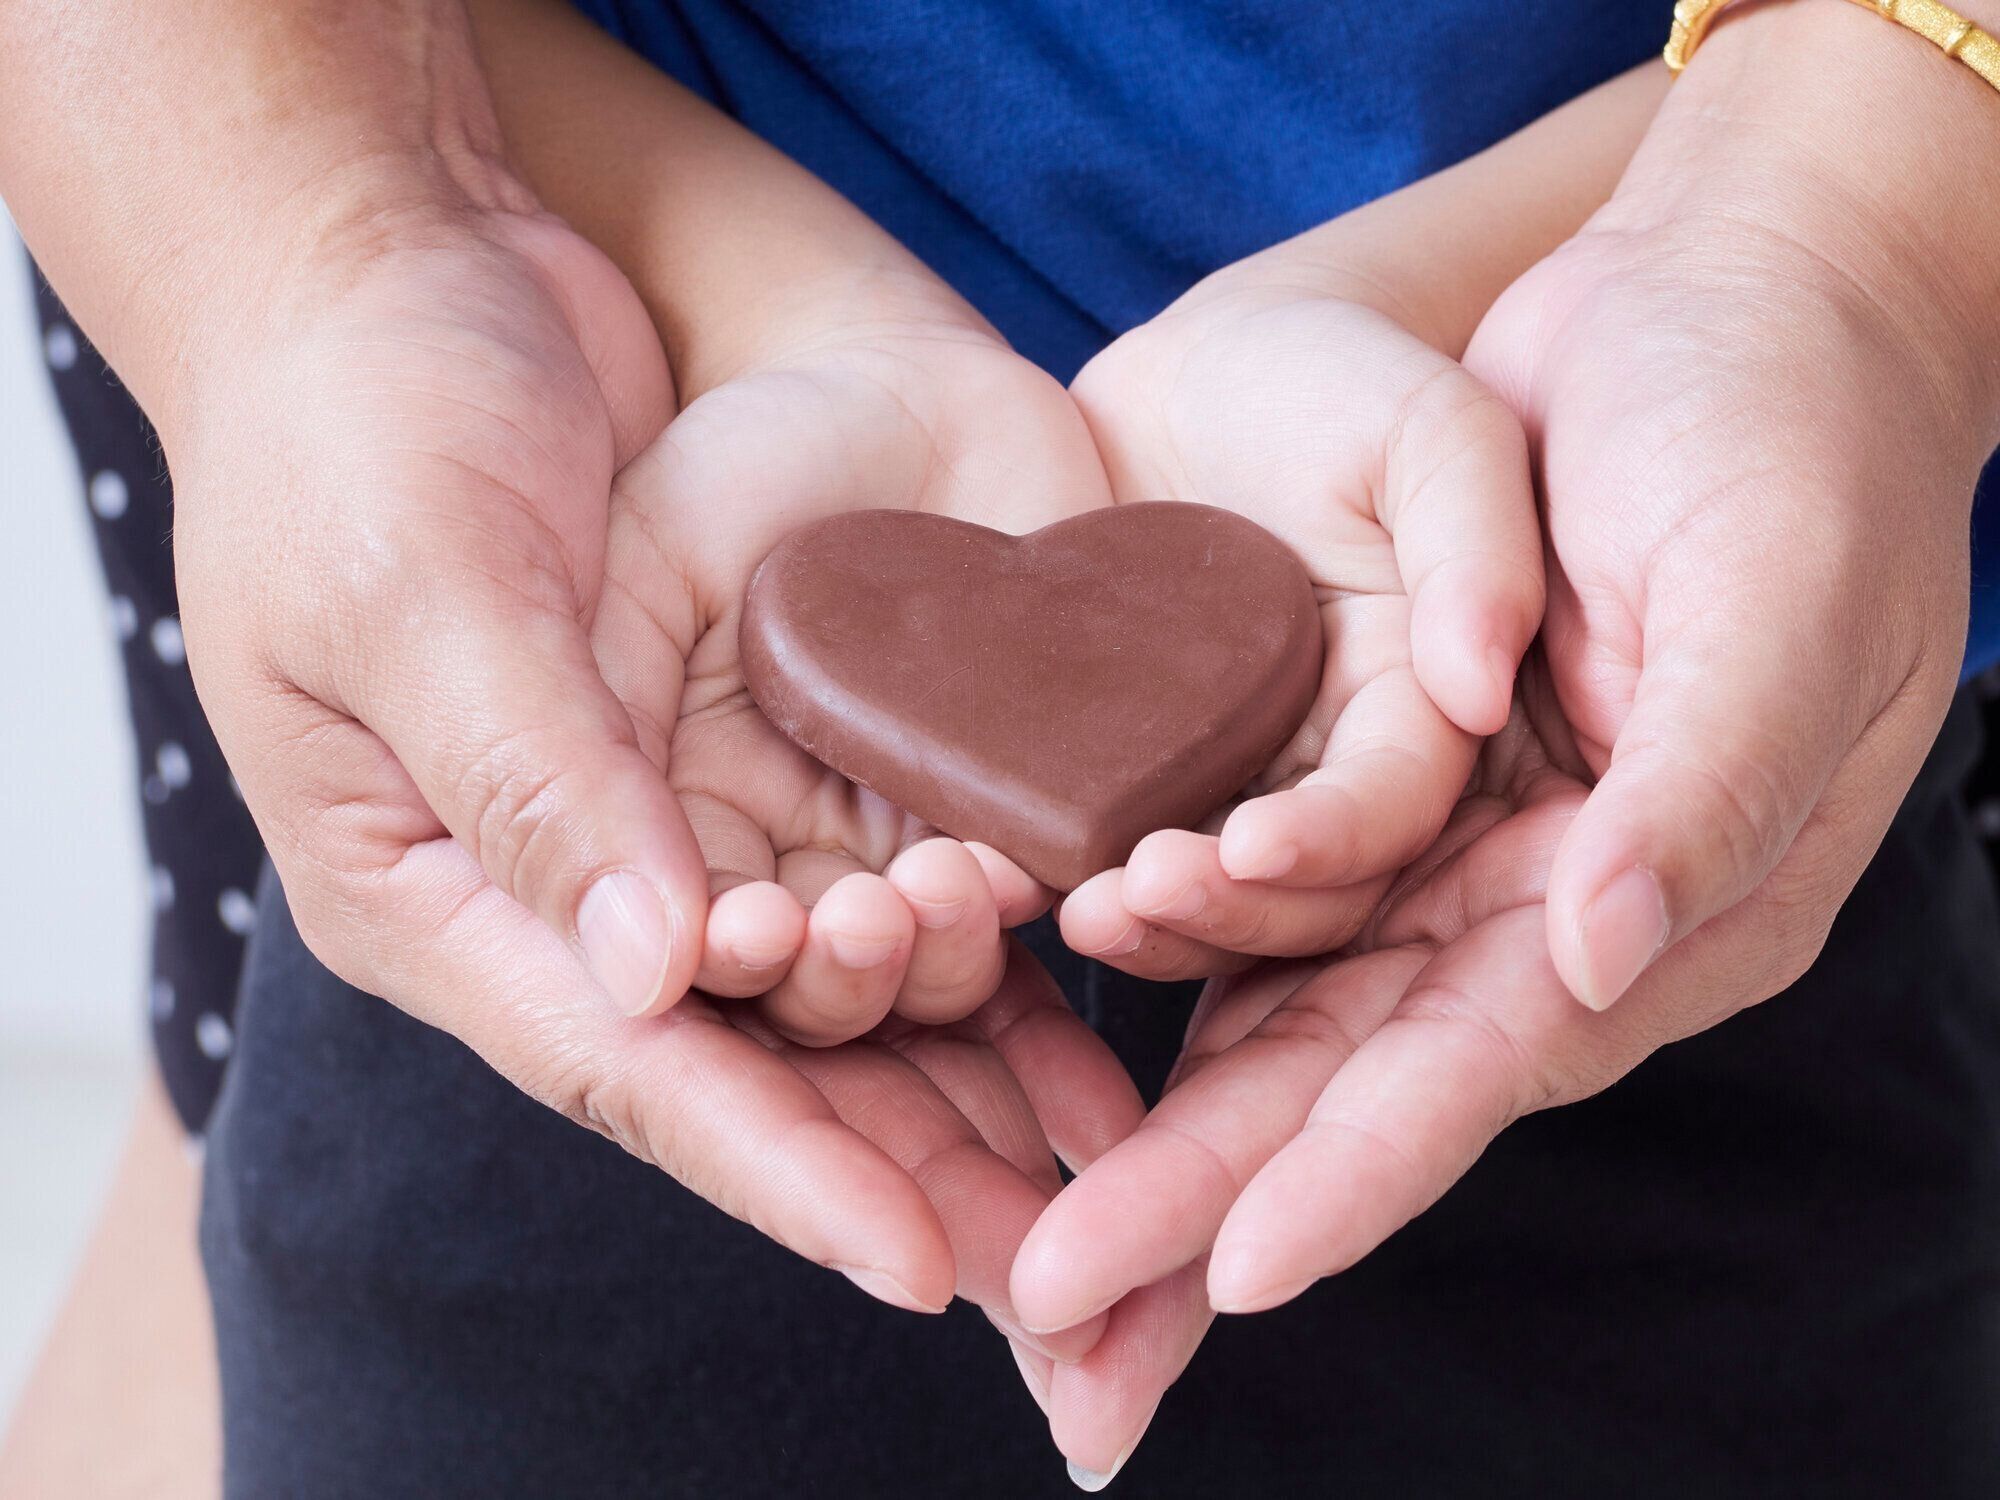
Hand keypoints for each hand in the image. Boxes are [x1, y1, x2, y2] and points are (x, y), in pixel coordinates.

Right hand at [170, 192, 1140, 1341]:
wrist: (410, 268)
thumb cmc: (359, 418)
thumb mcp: (417, 590)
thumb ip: (533, 778)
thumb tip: (657, 970)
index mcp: (440, 891)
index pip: (628, 1065)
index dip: (780, 1167)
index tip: (918, 1260)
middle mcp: (561, 885)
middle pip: (748, 1060)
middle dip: (897, 1150)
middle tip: (1047, 1233)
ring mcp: (662, 811)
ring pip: (827, 976)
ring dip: (956, 1047)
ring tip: (1091, 1125)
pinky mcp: (739, 734)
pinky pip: (865, 850)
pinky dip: (968, 912)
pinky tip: (1077, 953)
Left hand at [1013, 9, 1999, 1470]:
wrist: (1728, 301)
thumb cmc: (1786, 441)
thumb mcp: (1779, 599)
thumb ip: (1705, 787)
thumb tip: (1602, 956)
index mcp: (1666, 904)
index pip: (1485, 1065)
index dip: (1360, 1172)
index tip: (1230, 1270)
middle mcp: (1546, 906)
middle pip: (1354, 1077)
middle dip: (1207, 1191)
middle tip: (1053, 1291)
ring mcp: (1461, 843)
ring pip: (1290, 1001)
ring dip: (1167, 1097)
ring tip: (1037, 1172)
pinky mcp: (1389, 766)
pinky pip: (1266, 883)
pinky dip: (1179, 938)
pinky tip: (1069, 979)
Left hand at [1054, 262, 1543, 979]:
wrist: (1199, 370)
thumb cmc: (1337, 377)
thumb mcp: (1434, 424)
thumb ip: (1478, 542)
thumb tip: (1479, 689)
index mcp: (1424, 702)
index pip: (1396, 806)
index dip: (1333, 842)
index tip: (1250, 850)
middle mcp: (1336, 763)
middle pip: (1306, 890)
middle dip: (1229, 909)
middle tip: (1132, 897)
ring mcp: (1239, 776)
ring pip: (1214, 895)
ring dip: (1155, 922)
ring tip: (1079, 909)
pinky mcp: (1147, 770)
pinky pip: (1121, 844)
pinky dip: (1081, 871)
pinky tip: (1022, 874)